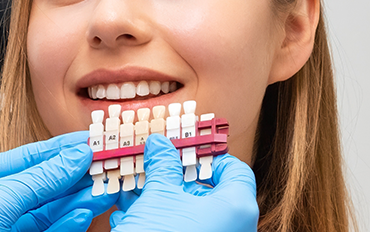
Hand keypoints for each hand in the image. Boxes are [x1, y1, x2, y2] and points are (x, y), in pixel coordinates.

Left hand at [0, 131, 111, 231]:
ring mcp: (3, 229)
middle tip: (104, 166)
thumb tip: (71, 158)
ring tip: (103, 189)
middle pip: (41, 186)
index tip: (88, 142)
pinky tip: (83, 213)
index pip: (23, 160)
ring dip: (77, 200)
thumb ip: (37, 180)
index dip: (58, 151)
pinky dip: (67, 223)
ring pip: (49, 212)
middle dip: (74, 176)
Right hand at [109, 134, 259, 231]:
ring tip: (134, 190)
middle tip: (153, 168)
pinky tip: (132, 216)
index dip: (208, 156)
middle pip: (209, 192)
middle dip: (175, 179)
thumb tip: (159, 146)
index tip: (184, 151)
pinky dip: (162, 221)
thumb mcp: (158, 197)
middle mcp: (235, 227)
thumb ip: (162, 167)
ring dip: (162, 199)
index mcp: (237, 207)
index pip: (235, 170)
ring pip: (192, 213)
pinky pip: (185, 230)